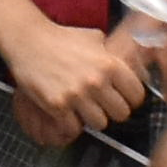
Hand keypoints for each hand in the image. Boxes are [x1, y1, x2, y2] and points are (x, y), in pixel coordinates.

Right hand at [0, 19, 151, 147]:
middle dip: (112, 111)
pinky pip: (74, 129)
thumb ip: (111, 53)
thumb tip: (128, 59)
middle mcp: (96, 81)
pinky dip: (71, 125)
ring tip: (83, 110)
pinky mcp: (57, 106)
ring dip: (92, 119)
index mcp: (109, 64)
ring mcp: (76, 95)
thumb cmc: (60, 38)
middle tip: (102, 106)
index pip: (137, 95)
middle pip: (121, 113)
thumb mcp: (93, 38)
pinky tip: (67, 115)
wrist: (28, 41)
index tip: (123, 99)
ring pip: (100, 124)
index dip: (131, 99)